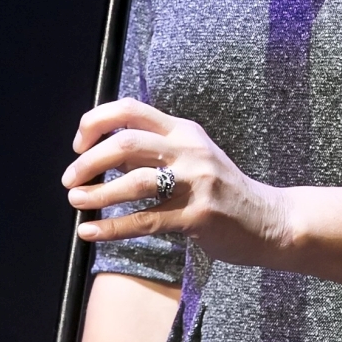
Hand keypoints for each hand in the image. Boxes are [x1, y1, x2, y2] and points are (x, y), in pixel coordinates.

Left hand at [63, 98, 290, 267]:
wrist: (271, 221)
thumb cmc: (223, 191)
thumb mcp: (192, 158)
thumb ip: (152, 153)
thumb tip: (102, 154)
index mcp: (184, 130)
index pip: (129, 109)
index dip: (95, 123)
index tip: (79, 145)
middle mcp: (190, 150)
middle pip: (126, 143)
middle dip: (89, 161)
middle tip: (70, 179)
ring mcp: (196, 183)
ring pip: (134, 182)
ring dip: (97, 194)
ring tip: (76, 202)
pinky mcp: (198, 217)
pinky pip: (145, 221)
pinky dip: (111, 227)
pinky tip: (90, 232)